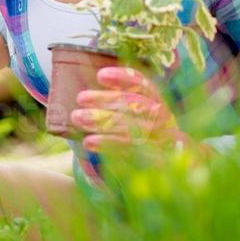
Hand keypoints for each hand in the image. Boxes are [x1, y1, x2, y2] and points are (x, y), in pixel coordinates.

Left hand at [72, 65, 195, 153]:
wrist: (154, 165)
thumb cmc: (129, 128)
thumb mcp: (124, 109)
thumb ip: (111, 97)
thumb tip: (82, 82)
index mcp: (155, 99)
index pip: (143, 84)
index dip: (124, 78)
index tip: (100, 76)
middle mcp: (162, 117)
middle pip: (137, 105)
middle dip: (107, 100)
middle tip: (81, 97)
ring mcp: (161, 139)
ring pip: (133, 128)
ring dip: (102, 122)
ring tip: (77, 118)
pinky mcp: (156, 159)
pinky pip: (131, 151)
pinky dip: (108, 144)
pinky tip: (88, 142)